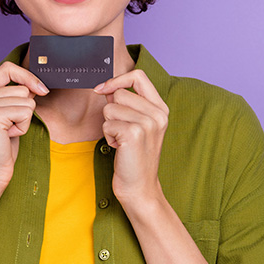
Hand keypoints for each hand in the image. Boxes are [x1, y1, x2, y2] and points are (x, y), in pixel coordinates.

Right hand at [0, 61, 47, 189]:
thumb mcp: (8, 116)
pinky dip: (23, 126)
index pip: (7, 68)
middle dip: (24, 109)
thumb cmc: (0, 146)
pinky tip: (8, 136)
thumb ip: (15, 97)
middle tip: (9, 127)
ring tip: (7, 132)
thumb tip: (37, 85)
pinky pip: (25, 111)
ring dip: (23, 119)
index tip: (41, 89)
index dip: (27, 76)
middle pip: (21, 88)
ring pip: (26, 100)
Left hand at [95, 70, 168, 203]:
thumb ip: (128, 104)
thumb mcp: (138, 125)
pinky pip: (106, 124)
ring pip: (110, 108)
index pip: (138, 76)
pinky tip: (120, 148)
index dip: (117, 79)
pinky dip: (108, 137)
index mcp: (161, 109)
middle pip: (119, 93)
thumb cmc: (135, 156)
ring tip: (122, 141)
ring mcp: (147, 124)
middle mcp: (158, 114)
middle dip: (112, 111)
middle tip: (123, 131)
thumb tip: (106, 88)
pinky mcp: (134, 134)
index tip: (103, 89)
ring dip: (109, 126)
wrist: (140, 186)